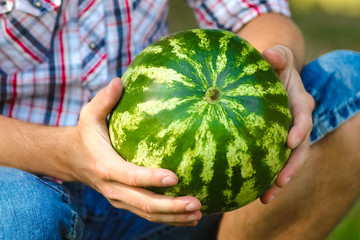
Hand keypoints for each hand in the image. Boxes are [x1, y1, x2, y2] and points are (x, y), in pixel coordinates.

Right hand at [70, 77, 201, 225]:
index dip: (152, 178)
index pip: (131, 176)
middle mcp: (113, 188)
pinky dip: (167, 217)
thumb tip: (119, 80)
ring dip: (173, 216)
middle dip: (171, 206)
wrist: (71, 160)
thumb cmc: (85, 135)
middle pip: (143, 203)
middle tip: (196, 203)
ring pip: (147, 213)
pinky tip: (188, 216)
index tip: (175, 177)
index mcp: (106, 166)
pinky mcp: (124, 202)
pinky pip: (146, 213)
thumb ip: (104, 99)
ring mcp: (118, 199)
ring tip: (198, 213)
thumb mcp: (89, 115)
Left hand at [260, 45, 314, 202]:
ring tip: (265, 198)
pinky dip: (266, 177)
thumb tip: (268, 54)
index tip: (290, 142)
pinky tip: (253, 192)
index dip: (299, 129)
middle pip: (300, 149)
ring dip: (279, 180)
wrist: (273, 77)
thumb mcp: (277, 58)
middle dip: (292, 167)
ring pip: (288, 162)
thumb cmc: (274, 66)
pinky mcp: (276, 143)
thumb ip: (277, 56)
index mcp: (300, 102)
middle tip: (280, 182)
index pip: (304, 117)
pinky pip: (274, 162)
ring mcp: (289, 135)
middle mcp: (298, 123)